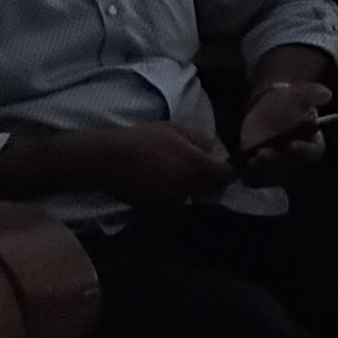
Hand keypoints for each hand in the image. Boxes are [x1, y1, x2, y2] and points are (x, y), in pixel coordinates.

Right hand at [81, 122, 235, 204]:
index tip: (223, 165)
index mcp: (196, 167)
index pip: (226, 176)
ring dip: (192, 188)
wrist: (109, 160)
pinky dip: (174, 194)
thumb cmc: (143, 139)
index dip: (228, 170)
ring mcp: (173, 202)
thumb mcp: (176, 128)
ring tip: (176, 173)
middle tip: (199, 168)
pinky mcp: (158, 209)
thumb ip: (201, 140)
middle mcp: (189, 188)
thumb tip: (212, 152)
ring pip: (193, 197)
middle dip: (211, 181)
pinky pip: (175, 202)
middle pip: (212, 190)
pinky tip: (161, 182)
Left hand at [234, 79, 332, 185]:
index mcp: (312, 144)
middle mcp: (296, 160)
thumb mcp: (297, 95)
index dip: (302, 150)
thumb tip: (326, 93)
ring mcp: (277, 168)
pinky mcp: (260, 172)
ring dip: (261, 168)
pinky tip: (242, 165)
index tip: (290, 144)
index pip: (312, 152)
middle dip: (276, 160)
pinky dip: (249, 174)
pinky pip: (256, 178)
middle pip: (289, 166)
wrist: (264, 110)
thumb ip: (310, 94)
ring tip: (251, 158)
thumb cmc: (285, 103)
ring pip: (272, 174)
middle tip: (263, 152)